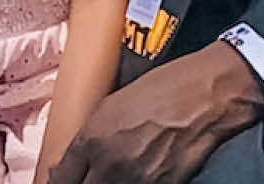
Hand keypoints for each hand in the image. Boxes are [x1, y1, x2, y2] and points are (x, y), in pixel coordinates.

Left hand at [47, 42, 263, 183]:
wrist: (207, 96)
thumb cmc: (163, 89)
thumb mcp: (112, 105)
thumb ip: (90, 136)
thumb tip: (74, 160)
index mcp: (93, 138)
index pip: (61, 177)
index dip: (57, 181)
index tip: (57, 180)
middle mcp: (111, 164)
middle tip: (79, 180)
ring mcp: (137, 181)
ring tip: (108, 177)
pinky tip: (128, 179)